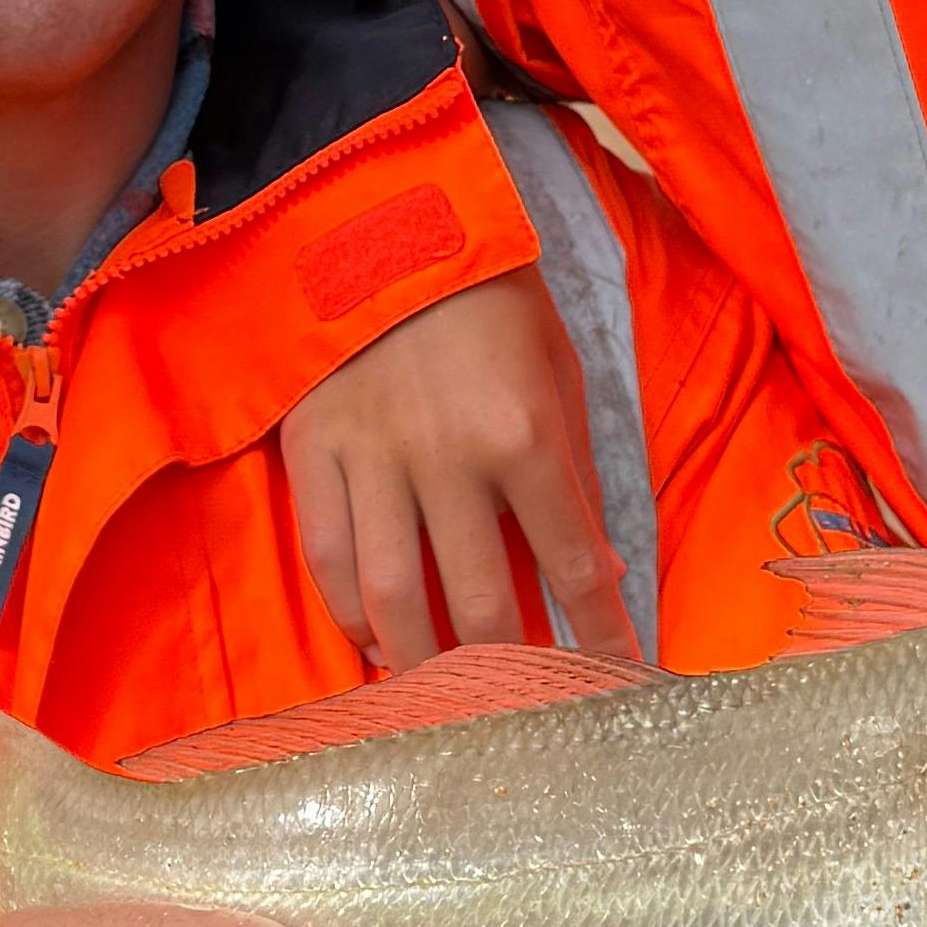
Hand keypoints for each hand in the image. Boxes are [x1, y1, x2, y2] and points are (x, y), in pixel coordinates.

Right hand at [277, 265, 640, 665]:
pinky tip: (374, 637)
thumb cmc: (493, 302)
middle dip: (509, 670)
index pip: (571, 566)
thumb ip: (575, 474)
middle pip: (481, 604)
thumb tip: (599, 573)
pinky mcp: (313, 447)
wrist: (388, 222)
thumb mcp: (560, 374)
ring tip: (440, 689)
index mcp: (524, 436)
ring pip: (392, 596)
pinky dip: (349, 610)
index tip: (613, 682)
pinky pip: (326, 554)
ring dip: (422, 660)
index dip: (597, 635)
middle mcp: (448, 458)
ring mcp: (373, 456)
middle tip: (521, 704)